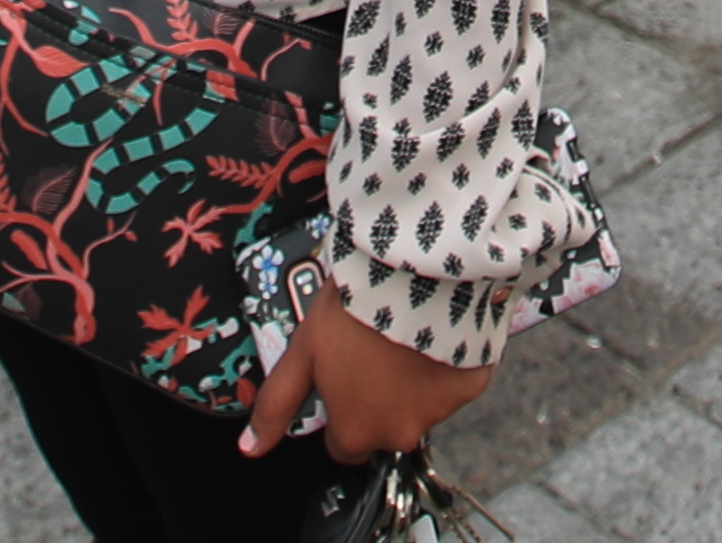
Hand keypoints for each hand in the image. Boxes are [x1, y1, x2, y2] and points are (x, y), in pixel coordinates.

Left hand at [238, 285, 489, 467]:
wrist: (414, 273)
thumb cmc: (353, 313)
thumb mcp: (302, 354)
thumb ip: (277, 405)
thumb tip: (250, 447)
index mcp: (356, 433)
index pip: (342, 446)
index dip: (339, 412)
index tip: (341, 380)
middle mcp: (399, 434)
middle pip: (383, 427)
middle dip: (377, 399)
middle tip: (372, 351)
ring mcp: (440, 412)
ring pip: (420, 405)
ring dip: (412, 381)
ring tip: (402, 335)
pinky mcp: (471, 385)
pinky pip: (456, 381)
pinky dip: (445, 363)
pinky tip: (434, 332)